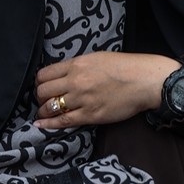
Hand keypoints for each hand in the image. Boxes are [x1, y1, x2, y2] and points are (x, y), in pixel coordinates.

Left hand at [34, 52, 179, 128]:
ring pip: (50, 107)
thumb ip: (77, 66)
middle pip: (43, 91)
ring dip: (43, 111)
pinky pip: (63, 121)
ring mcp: (82, 99)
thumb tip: (62, 74)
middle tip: (43, 100)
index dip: (39, 82)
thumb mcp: (96, 58)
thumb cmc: (124, 67)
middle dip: (39, 96)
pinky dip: (49, 124)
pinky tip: (40, 125)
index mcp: (76, 65)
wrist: (144, 80)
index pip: (44, 74)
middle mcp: (75, 81)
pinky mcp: (91, 115)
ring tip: (44, 112)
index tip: (41, 86)